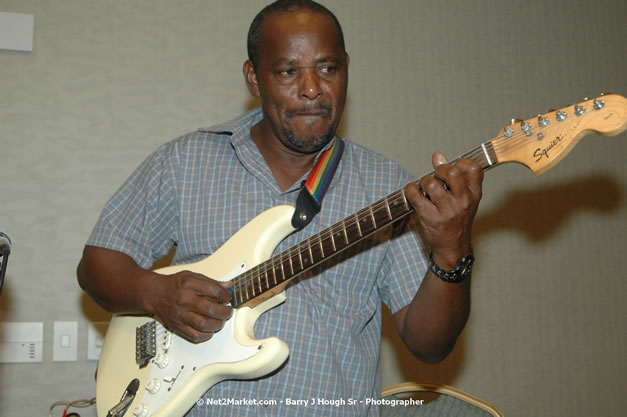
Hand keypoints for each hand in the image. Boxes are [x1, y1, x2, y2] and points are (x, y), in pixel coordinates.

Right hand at [149, 271, 232, 341]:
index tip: (228, 297)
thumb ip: (210, 282)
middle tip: (228, 311)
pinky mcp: (178, 326)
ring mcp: (181, 315)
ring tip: (220, 321)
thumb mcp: (192, 276)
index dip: (226, 295)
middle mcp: (185, 300)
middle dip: (225, 312)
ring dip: (217, 324)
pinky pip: (195, 335)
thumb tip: (227, 286)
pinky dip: (206, 335)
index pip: (214, 291)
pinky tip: (209, 329)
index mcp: (190, 285)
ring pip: (204, 325)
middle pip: (211, 310)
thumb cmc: (174, 285)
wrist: (155, 294)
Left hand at [405, 152, 482, 269]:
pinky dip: (410, 190)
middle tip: (436, 175)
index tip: (453, 165)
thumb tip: (438, 156)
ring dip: (424, 181)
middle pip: (452, 173)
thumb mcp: (463, 200)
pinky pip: (416, 196)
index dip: (461, 162)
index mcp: (473, 195)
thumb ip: (454, 178)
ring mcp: (447, 211)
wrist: (453, 247)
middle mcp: (463, 201)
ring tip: (424, 186)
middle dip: (440, 169)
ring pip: (432, 184)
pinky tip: (412, 190)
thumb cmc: (457, 221)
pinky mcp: (431, 218)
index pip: (474, 170)